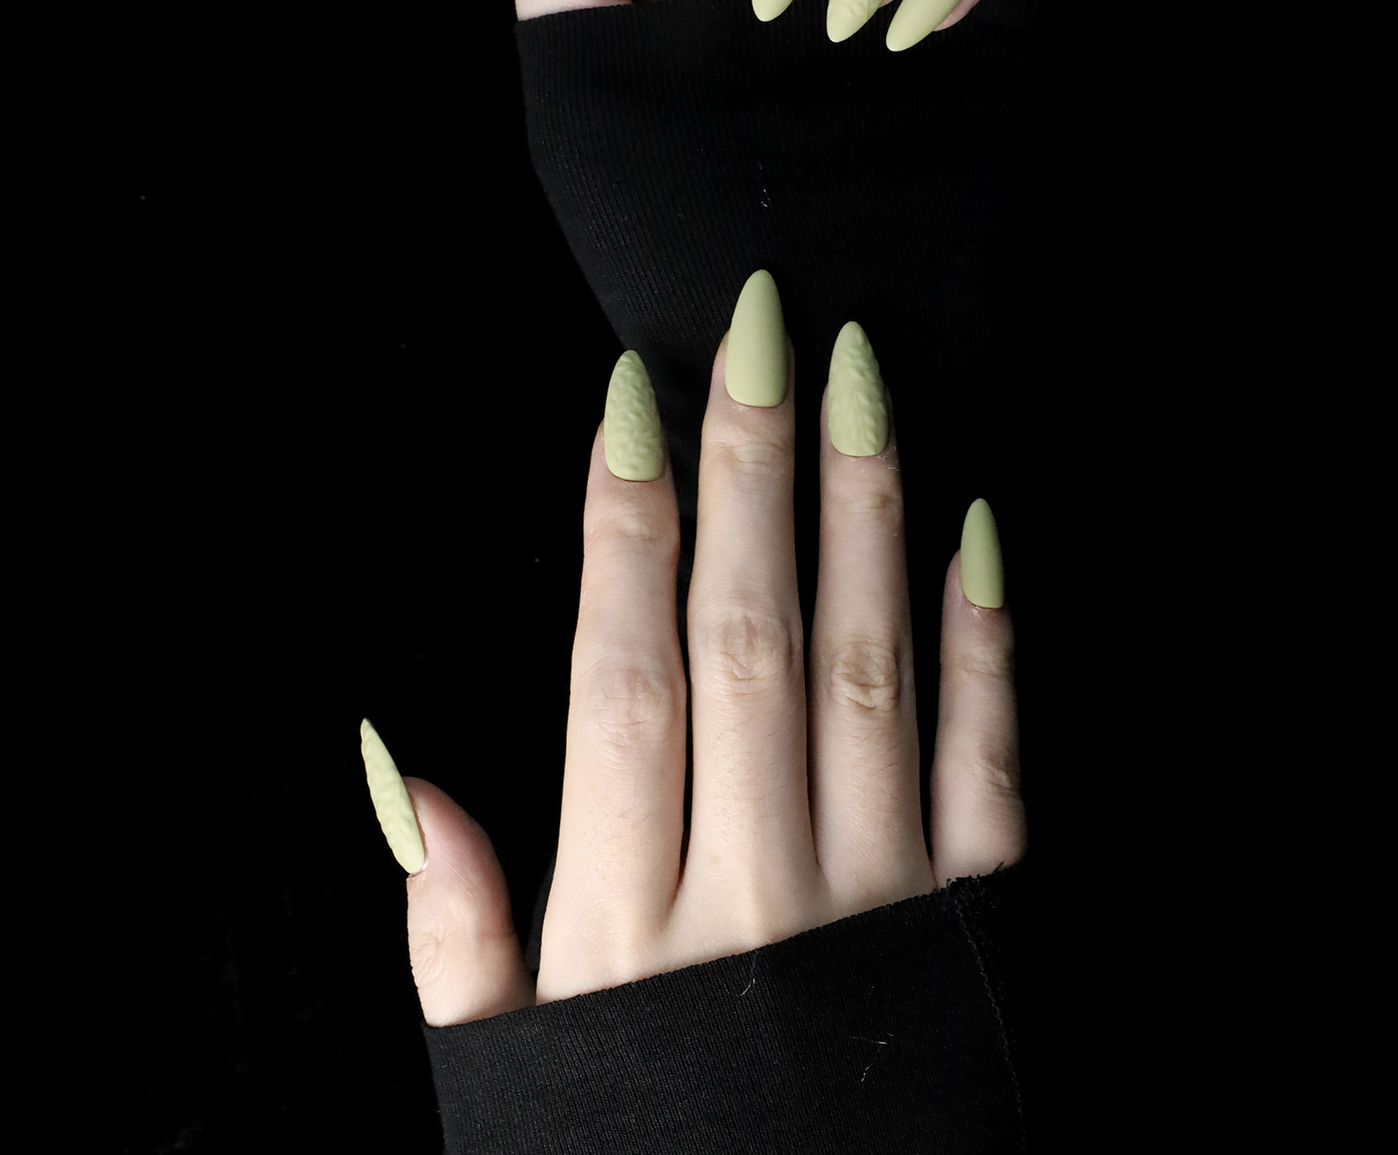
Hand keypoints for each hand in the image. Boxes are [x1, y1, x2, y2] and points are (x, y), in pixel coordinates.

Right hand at [374, 274, 1024, 1024]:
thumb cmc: (649, 1149)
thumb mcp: (519, 1070)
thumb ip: (456, 928)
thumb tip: (405, 765)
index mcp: (624, 923)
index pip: (618, 677)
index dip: (622, 528)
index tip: (630, 397)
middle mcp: (755, 894)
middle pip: (744, 639)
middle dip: (750, 471)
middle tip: (758, 326)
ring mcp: (878, 903)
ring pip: (863, 671)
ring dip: (863, 516)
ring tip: (861, 377)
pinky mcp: (975, 926)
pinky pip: (992, 767)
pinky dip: (987, 646)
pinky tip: (979, 532)